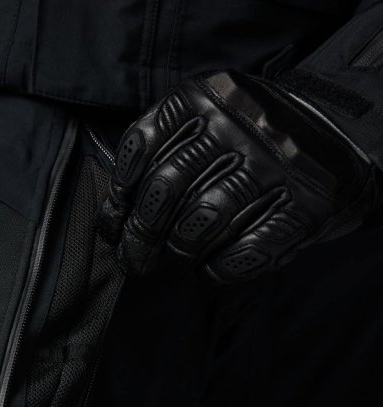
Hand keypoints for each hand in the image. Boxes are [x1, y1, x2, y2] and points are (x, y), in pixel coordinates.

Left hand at [99, 70, 380, 282]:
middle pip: (165, 187)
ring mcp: (274, 161)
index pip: (141, 146)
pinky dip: (219, 270)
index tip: (116, 226)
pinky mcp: (305, 203)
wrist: (333, 143)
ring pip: (201, 221)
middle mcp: (238, 122)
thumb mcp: (200, 127)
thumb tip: (113, 221)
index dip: (120, 196)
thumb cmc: (245, 146)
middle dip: (141, 236)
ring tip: (176, 262)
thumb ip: (156, 158)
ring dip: (180, 253)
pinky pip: (245, 250)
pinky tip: (210, 271)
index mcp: (203, 96)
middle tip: (135, 261)